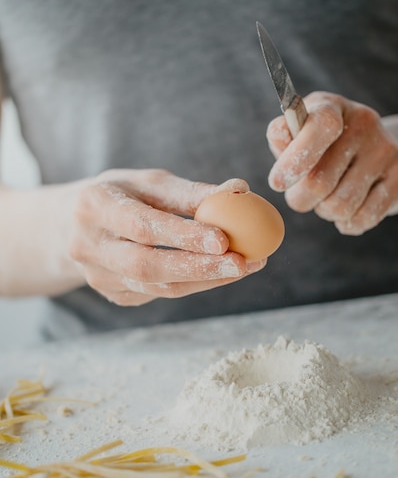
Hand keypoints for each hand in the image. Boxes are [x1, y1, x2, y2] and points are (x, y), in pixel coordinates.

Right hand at [69, 169, 265, 305]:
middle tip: (242, 264)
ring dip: (204, 280)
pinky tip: (218, 272)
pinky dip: (193, 284)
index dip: (183, 235)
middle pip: (146, 265)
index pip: (142, 225)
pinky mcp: (112, 294)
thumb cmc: (121, 196)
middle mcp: (88, 245)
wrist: (73, 226)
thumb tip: (240, 190)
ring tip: (244, 267)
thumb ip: (190, 191)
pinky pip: (158, 294)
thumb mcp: (148, 183)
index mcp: (93, 206)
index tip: (224, 240)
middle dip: (199, 268)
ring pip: (157, 287)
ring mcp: (96, 276)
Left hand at [267, 92, 397, 234]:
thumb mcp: (301, 135)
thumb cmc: (326, 147)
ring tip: (329, 199)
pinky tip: (349, 212)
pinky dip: (348, 223)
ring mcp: (387, 149)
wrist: (381, 153)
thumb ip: (283, 136)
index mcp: (332, 106)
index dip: (295, 158)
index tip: (277, 183)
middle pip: (319, 181)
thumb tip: (279, 135)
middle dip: (301, 199)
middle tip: (303, 196)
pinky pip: (364, 217)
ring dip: (326, 212)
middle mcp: (363, 122)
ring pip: (340, 205)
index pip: (319, 127)